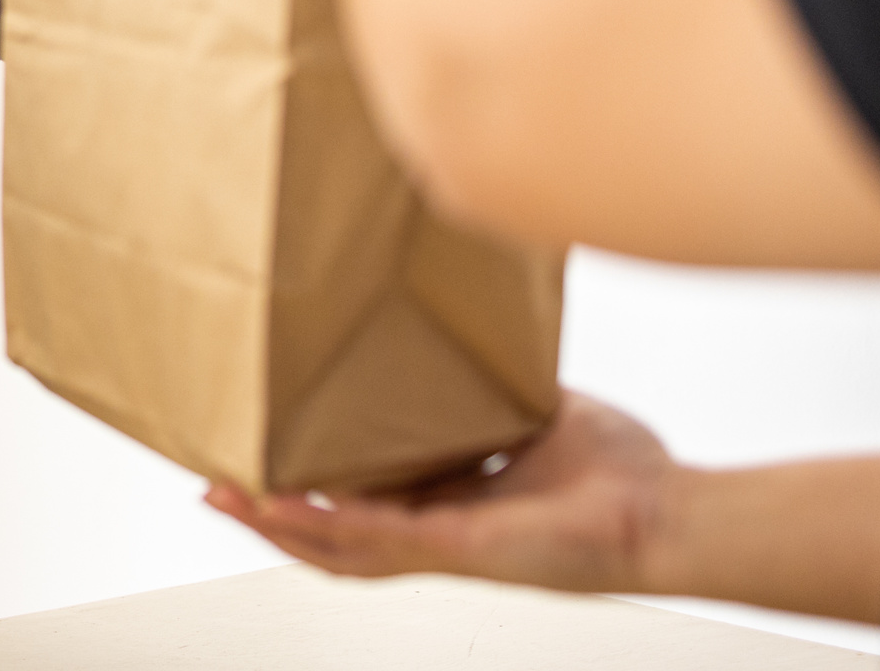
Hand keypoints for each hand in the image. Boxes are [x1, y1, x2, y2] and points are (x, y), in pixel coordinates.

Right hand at [205, 393, 678, 594]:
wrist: (667, 514)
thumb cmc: (623, 475)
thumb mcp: (538, 410)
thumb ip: (496, 384)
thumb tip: (470, 329)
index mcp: (450, 507)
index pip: (359, 507)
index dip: (305, 493)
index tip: (257, 461)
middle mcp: (438, 535)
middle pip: (330, 539)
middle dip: (268, 515)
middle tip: (212, 485)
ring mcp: (445, 548)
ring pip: (338, 550)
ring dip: (277, 525)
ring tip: (224, 495)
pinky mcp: (460, 547)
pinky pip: (377, 540)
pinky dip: (326, 526)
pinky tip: (283, 507)